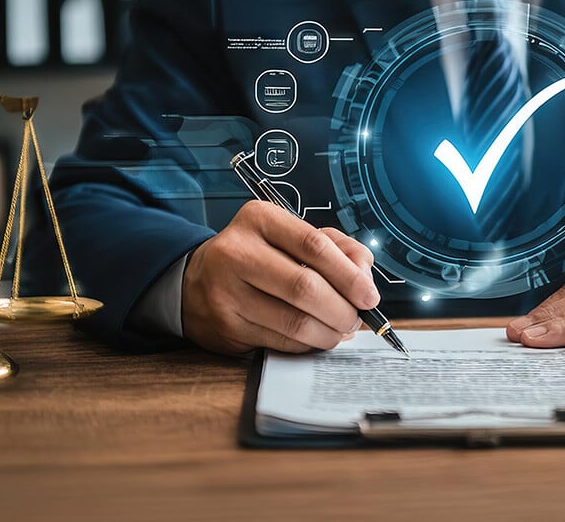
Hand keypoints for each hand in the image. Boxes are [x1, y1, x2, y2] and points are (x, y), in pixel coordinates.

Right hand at [182, 201, 378, 354]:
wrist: (195, 281)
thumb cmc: (257, 256)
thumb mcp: (291, 236)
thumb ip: (336, 247)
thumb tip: (364, 275)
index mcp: (260, 219)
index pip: (314, 246)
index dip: (349, 275)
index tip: (369, 295)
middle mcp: (238, 251)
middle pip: (305, 287)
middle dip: (342, 309)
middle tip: (356, 318)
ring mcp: (227, 291)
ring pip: (294, 321)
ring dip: (328, 332)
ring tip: (340, 330)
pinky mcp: (226, 326)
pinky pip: (281, 341)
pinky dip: (307, 344)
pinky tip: (316, 337)